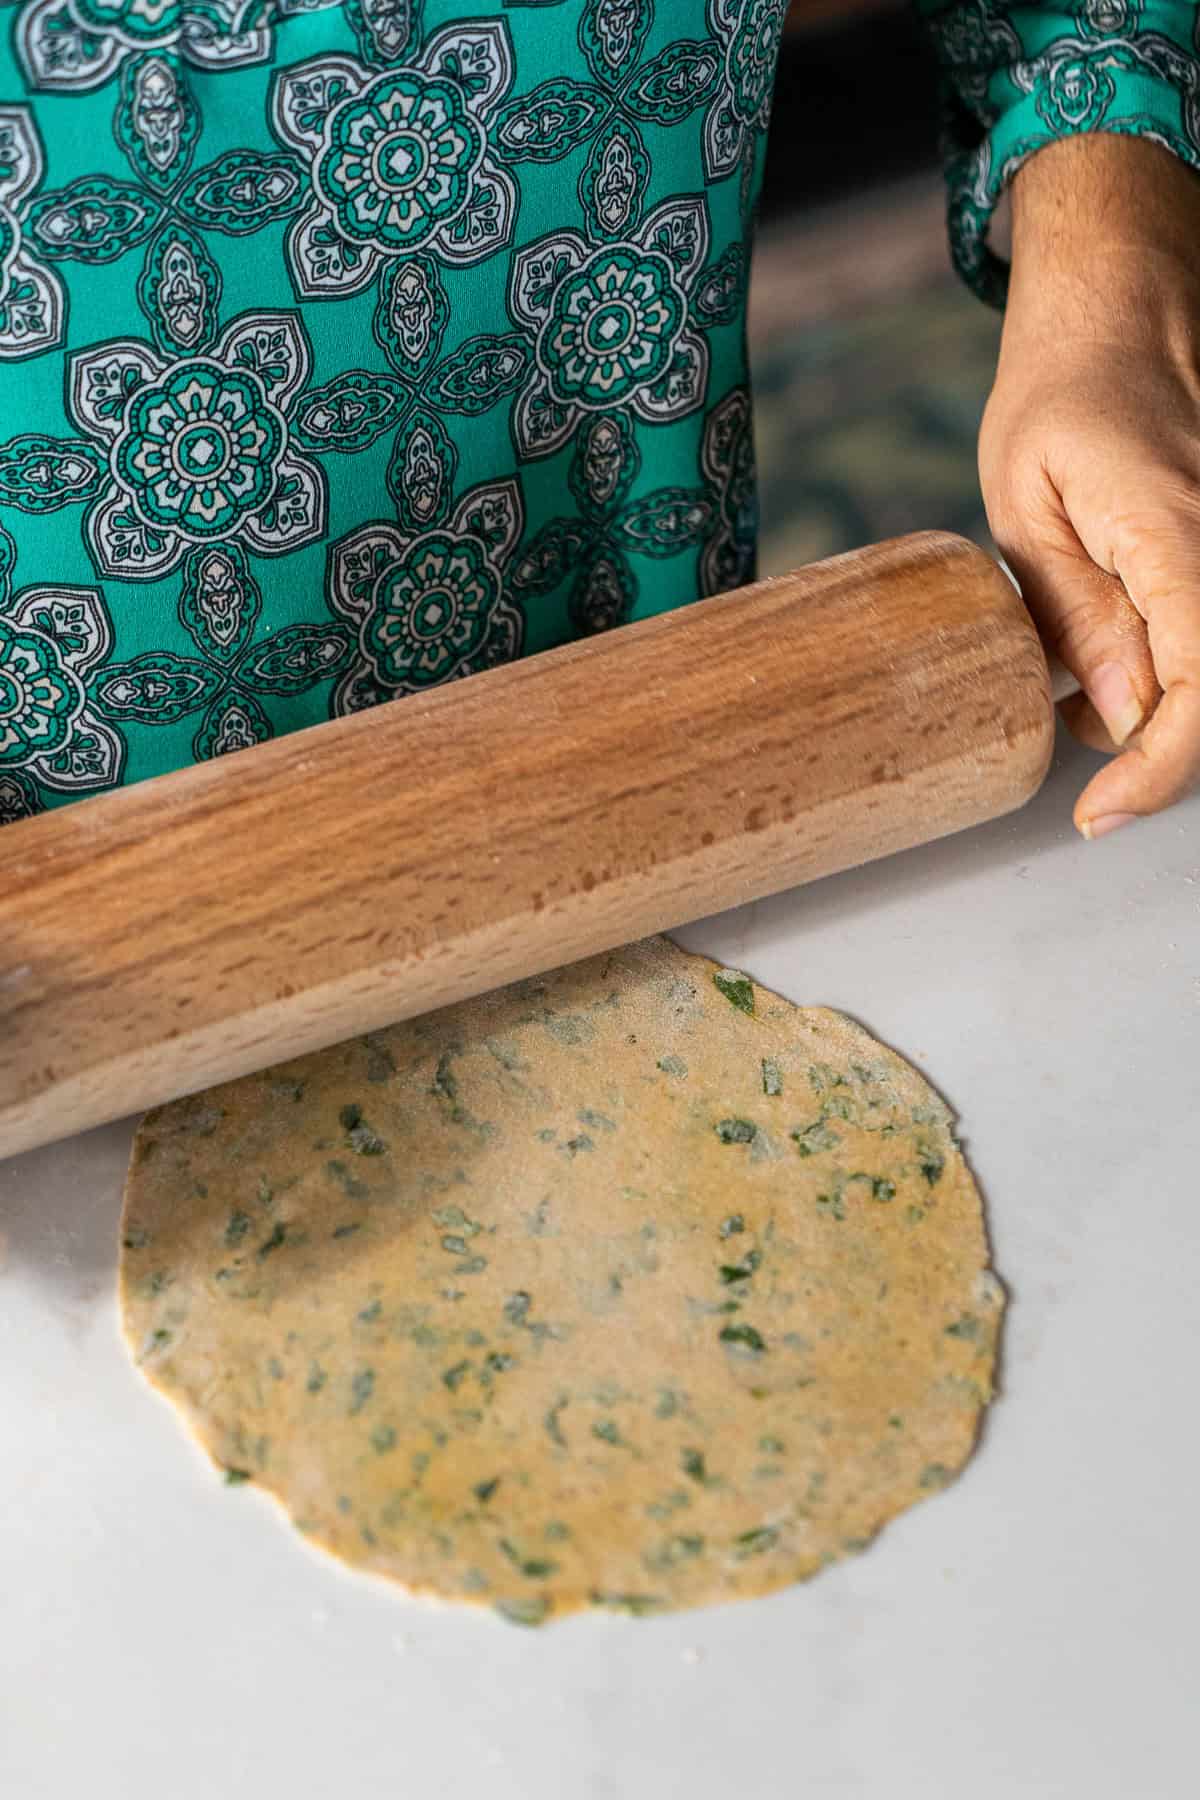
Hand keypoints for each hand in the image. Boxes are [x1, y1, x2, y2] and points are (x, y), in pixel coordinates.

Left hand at [978, 132, 1199, 837]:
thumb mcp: (1027, 505)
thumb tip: (1119, 714)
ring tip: (1072, 688)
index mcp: (1178, 538)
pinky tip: (1105, 665)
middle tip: (1064, 735)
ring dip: (1150, 713)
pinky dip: (1161, 675)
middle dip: (1145, 751)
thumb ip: (1078, 613)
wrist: (1123, 315)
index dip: (1157, 772)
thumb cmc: (1063, 395)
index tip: (1097, 814)